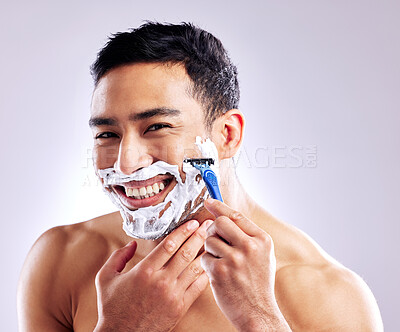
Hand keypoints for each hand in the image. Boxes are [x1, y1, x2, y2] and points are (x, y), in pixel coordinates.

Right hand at [94, 219, 211, 331]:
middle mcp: (161, 281)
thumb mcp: (105, 278)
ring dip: (204, 252)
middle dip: (199, 236)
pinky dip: (204, 274)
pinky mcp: (180, 307)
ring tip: (212, 241)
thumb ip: (118, 257)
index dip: (183, 231)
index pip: (169, 244)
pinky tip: (208, 265)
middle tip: (208, 225)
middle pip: (185, 253)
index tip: (191, 223)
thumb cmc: (112, 308)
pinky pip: (197, 287)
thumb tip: (132, 244)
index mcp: (144, 271)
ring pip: (194, 268)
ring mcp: (173, 295)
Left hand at [201, 199, 289, 330]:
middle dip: (213, 228)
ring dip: (211, 249)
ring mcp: (234, 259)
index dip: (220, 206)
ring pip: (209, 240)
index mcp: (262, 240)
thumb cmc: (258, 282)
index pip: (236, 215)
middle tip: (216, 238)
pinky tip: (218, 273)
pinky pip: (204, 257)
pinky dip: (208, 264)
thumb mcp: (262, 255)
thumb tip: (225, 214)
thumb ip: (247, 234)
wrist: (257, 312)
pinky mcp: (220, 271)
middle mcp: (249, 247)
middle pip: (220, 222)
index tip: (209, 201)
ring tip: (222, 262)